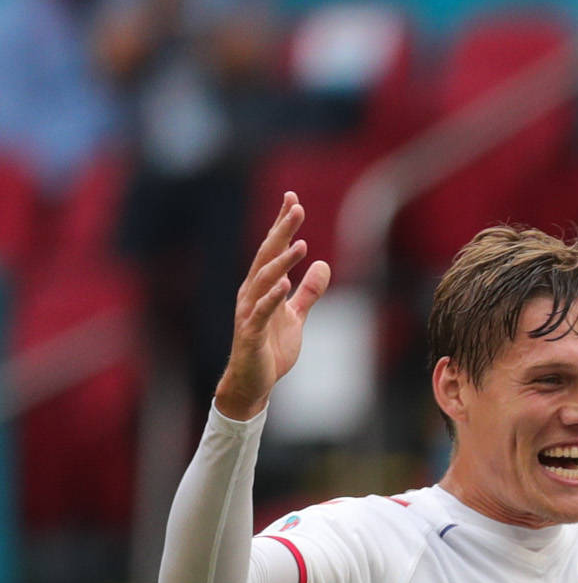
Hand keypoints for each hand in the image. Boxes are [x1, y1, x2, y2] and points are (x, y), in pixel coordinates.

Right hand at [217, 194, 329, 421]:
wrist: (254, 382)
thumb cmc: (271, 348)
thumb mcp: (296, 317)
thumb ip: (309, 292)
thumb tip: (323, 265)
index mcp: (262, 287)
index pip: (273, 250)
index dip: (283, 225)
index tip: (293, 200)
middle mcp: (252, 293)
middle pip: (267, 255)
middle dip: (281, 231)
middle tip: (296, 206)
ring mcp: (249, 312)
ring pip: (264, 280)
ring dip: (281, 261)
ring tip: (300, 243)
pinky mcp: (251, 333)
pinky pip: (261, 312)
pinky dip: (272, 298)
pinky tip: (284, 283)